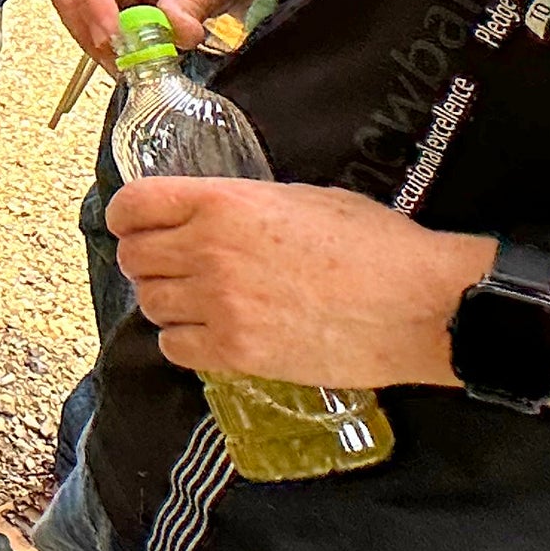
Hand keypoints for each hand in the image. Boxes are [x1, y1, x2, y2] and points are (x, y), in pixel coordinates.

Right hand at [50, 0, 269, 67]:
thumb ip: (191, 0)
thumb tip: (174, 32)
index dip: (97, 3)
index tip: (116, 38)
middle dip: (91, 30)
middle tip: (123, 61)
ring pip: (73, 11)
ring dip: (97, 42)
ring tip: (133, 64)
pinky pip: (86, 24)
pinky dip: (105, 45)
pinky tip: (130, 57)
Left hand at [111, 177, 486, 389]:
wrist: (421, 304)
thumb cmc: (375, 244)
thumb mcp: (300, 198)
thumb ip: (239, 205)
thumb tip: (207, 216)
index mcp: (222, 202)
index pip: (133, 205)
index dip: (127, 217)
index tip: (135, 226)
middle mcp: (208, 250)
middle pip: (134, 258)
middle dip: (146, 261)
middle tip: (173, 268)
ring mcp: (219, 304)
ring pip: (150, 304)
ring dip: (167, 302)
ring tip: (201, 302)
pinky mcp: (236, 352)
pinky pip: (174, 346)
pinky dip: (185, 341)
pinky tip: (212, 334)